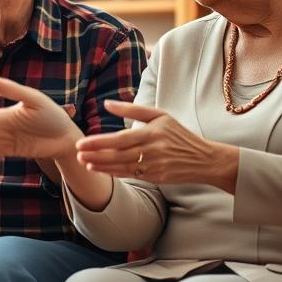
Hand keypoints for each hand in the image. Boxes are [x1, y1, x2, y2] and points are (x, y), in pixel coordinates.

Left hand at [74, 101, 238, 191]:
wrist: (203, 159)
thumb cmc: (179, 134)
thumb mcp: (160, 116)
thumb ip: (132, 110)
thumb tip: (106, 104)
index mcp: (152, 134)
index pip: (120, 139)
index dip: (99, 142)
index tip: (81, 142)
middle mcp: (152, 151)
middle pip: (117, 154)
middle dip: (95, 154)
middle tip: (77, 153)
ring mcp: (153, 166)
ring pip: (121, 167)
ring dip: (100, 165)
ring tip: (84, 162)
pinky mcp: (155, 178)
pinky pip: (129, 175)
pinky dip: (113, 172)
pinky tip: (99, 169)